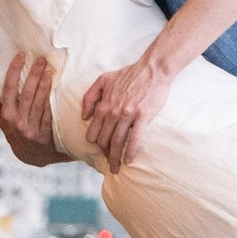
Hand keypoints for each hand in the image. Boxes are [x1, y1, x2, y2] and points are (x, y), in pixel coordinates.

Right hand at [0, 53, 60, 162]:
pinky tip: (54, 86)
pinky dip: (50, 99)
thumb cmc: (16, 132)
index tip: (20, 56)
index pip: (8, 90)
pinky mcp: (44, 134)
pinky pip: (48, 113)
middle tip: (40, 59)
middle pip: (25, 94)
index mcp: (5, 116)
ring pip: (38, 102)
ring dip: (44, 84)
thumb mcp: (1, 120)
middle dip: (33, 74)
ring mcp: (31, 129)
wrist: (32, 155)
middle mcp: (17, 123)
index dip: (13, 72)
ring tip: (48, 69)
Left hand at [82, 55, 174, 172]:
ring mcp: (128, 115)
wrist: (152, 69)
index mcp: (104, 104)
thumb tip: (84, 116)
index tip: (100, 150)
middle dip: (105, 154)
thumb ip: (90, 96)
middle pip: (105, 139)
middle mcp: (113, 111)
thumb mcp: (103, 79)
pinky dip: (130, 151)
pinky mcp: (143, 117)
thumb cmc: (129, 74)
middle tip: (109, 164)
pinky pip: (135, 139)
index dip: (96, 143)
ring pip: (118, 141)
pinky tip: (129, 160)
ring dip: (115, 158)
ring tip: (116, 168)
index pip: (94, 130)